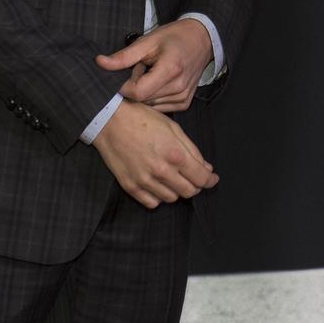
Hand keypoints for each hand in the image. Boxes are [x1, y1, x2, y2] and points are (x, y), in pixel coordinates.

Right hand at [92, 98, 217, 207]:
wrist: (110, 121)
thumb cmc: (143, 119)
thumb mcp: (173, 127)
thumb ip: (191, 150)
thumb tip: (206, 167)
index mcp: (175, 154)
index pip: (201, 178)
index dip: (210, 180)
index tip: (212, 179)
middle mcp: (161, 171)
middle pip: (189, 192)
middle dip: (196, 185)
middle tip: (193, 177)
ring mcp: (145, 181)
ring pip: (171, 198)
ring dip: (177, 190)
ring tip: (173, 177)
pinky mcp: (131, 187)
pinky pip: (152, 203)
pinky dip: (159, 197)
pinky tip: (158, 184)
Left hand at [95, 19, 213, 111]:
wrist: (201, 39)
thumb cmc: (174, 37)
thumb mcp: (148, 41)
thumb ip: (124, 56)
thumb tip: (99, 62)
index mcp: (170, 69)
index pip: (137, 92)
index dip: (125, 85)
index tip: (126, 72)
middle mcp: (179, 87)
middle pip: (142, 100)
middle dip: (134, 87)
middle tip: (141, 69)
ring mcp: (183, 97)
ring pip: (149, 106)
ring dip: (144, 93)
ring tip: (151, 74)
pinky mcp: (184, 103)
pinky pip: (159, 108)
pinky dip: (153, 98)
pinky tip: (158, 83)